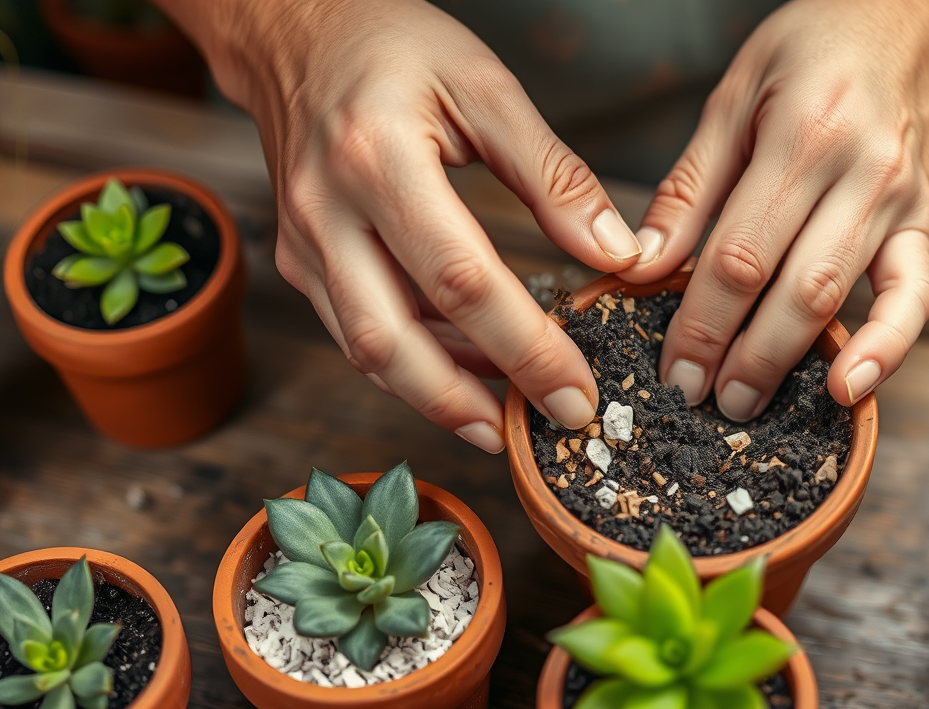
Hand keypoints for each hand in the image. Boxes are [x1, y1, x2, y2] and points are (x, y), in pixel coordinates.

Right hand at [166, 0, 644, 450]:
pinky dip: (416, 364)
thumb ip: (554, 174)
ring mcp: (304, 243)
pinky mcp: (302, 261)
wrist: (293, 28)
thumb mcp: (485, 86)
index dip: (523, 349)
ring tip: (510, 416)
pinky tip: (470, 375)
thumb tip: (616, 254)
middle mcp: (325, 212)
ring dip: (440, 395)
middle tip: (539, 429)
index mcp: (376, 159)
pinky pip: (358, 332)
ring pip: (369, 352)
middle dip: (470, 403)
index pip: (460, 281)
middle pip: (394, 342)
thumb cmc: (393, 45)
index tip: (577, 393)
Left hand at [618, 0, 928, 419]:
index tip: (671, 367)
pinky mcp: (927, 223)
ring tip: (744, 403)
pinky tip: (851, 388)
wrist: (924, 17)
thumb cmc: (820, 44)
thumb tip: (642, 265)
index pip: (740, 252)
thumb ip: (691, 184)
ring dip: (789, 362)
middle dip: (738, 356)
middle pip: (790, 287)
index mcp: (803, 134)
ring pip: (841, 297)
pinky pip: (916, 297)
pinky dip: (889, 349)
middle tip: (697, 401)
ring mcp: (901, 202)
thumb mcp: (738, 91)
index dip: (701, 320)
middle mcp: (859, 172)